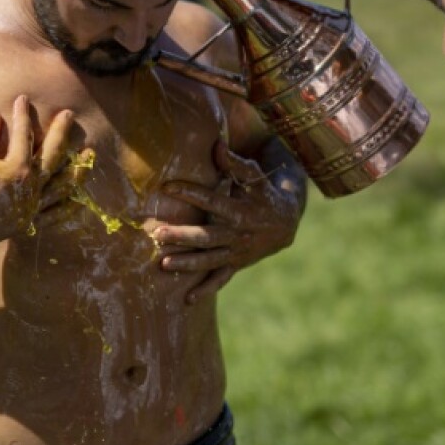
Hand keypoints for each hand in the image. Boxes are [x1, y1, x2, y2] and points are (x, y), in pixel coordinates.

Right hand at [0, 95, 76, 245]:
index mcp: (16, 170)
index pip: (23, 136)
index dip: (22, 116)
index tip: (23, 99)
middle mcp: (30, 188)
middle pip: (53, 155)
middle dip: (61, 132)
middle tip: (68, 114)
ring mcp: (33, 207)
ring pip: (62, 186)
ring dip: (77, 168)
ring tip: (89, 154)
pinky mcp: (30, 223)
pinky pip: (56, 214)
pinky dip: (69, 206)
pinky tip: (79, 197)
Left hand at [155, 140, 302, 304]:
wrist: (285, 224)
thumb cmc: (263, 194)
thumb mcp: (254, 178)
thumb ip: (235, 164)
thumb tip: (217, 144)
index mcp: (240, 211)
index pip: (212, 201)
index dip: (191, 193)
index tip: (168, 187)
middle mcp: (237, 235)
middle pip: (207, 236)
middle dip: (182, 236)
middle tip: (158, 234)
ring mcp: (236, 253)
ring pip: (209, 260)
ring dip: (187, 263)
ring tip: (163, 264)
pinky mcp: (235, 264)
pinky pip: (220, 279)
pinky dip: (206, 290)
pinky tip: (187, 300)